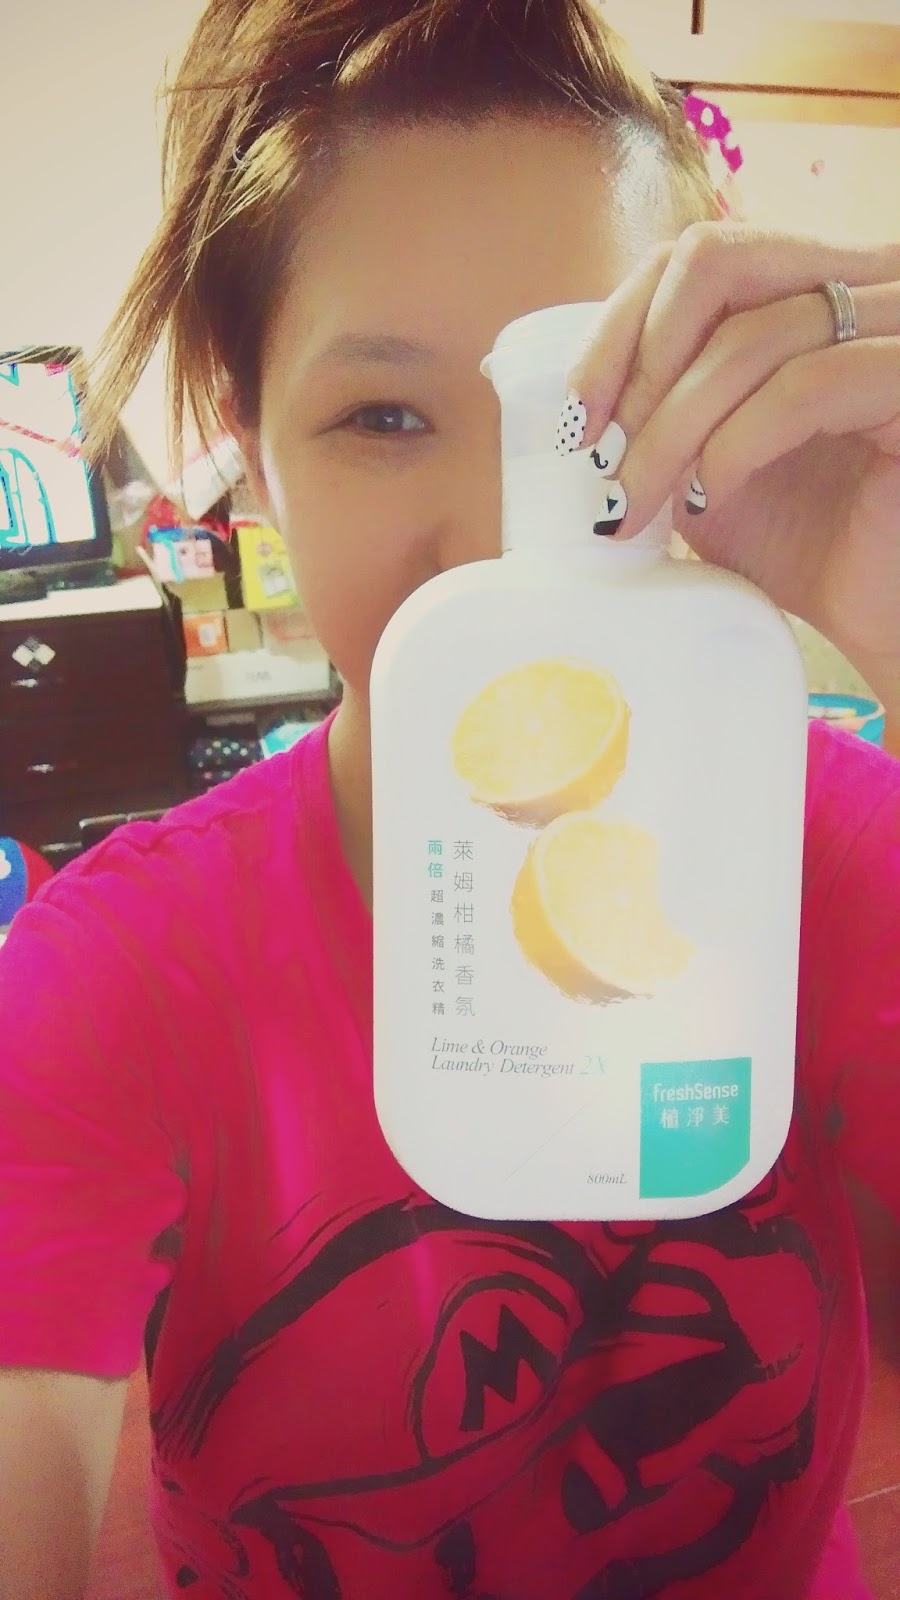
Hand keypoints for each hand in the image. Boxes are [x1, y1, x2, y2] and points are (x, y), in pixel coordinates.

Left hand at [565, 225, 899, 715]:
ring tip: (639, 499)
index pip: (699, 256)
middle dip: (638, 366)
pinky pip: (806, 387)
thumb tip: (578, 408)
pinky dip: (736, 443)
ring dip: (670, 426)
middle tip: (605, 456)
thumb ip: (668, 413)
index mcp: (820, 281)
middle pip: (716, 263)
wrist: (889, 613)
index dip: (619, 327)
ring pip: (751, 334)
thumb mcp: (717, 464)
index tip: (575, 417)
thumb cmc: (818, 546)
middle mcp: (872, 280)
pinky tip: (709, 495)